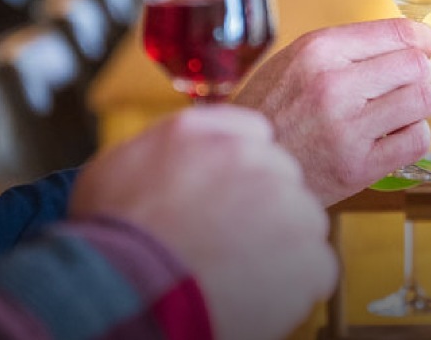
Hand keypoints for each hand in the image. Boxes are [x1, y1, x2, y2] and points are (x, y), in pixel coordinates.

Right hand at [70, 107, 334, 339]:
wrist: (127, 290)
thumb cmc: (114, 235)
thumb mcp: (123, 160)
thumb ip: (176, 140)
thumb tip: (202, 143)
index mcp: (219, 135)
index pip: (256, 139)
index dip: (240, 174)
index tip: (225, 200)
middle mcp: (261, 161)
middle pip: (283, 181)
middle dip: (261, 208)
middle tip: (227, 241)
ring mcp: (292, 208)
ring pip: (303, 223)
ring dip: (281, 245)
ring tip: (237, 271)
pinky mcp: (311, 257)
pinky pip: (316, 268)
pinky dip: (295, 285)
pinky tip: (256, 295)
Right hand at [234, 19, 430, 204]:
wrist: (241, 166)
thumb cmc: (272, 111)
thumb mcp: (295, 62)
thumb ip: (348, 50)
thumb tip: (415, 42)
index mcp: (318, 50)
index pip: (400, 33)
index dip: (421, 41)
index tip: (423, 48)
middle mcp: (333, 85)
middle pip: (417, 66)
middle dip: (417, 75)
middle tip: (402, 86)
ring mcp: (347, 128)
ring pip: (423, 101)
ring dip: (417, 107)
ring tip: (395, 113)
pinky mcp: (358, 167)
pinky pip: (417, 141)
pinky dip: (411, 138)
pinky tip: (390, 139)